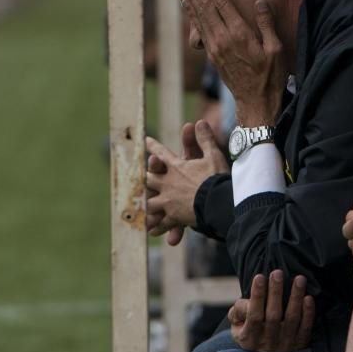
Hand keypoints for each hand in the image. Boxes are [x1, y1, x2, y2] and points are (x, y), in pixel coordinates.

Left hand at [145, 120, 228, 243]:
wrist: (217, 201)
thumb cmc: (216, 177)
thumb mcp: (213, 155)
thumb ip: (204, 139)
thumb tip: (199, 121)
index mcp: (176, 167)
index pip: (161, 154)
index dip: (153, 147)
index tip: (144, 141)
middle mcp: (168, 183)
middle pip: (149, 179)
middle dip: (143, 178)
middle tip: (135, 178)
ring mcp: (168, 201)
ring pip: (150, 202)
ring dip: (145, 204)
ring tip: (138, 208)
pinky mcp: (173, 217)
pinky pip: (163, 222)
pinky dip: (157, 226)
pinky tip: (151, 230)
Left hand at [176, 0, 285, 125]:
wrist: (256, 101)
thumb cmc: (271, 76)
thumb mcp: (276, 49)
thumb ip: (266, 24)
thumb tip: (259, 2)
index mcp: (239, 34)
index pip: (222, 3)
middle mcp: (223, 39)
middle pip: (205, 6)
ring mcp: (214, 47)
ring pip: (199, 16)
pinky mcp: (211, 54)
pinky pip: (199, 29)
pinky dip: (192, 14)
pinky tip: (187, 5)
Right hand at [229, 271, 314, 351]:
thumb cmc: (250, 331)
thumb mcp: (237, 325)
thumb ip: (238, 312)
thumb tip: (247, 301)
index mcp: (249, 338)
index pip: (254, 315)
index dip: (257, 296)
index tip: (259, 277)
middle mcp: (267, 343)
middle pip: (273, 315)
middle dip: (275, 292)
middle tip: (277, 273)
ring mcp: (285, 345)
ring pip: (292, 319)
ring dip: (296, 297)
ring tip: (299, 279)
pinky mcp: (300, 344)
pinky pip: (306, 327)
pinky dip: (308, 313)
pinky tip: (308, 297)